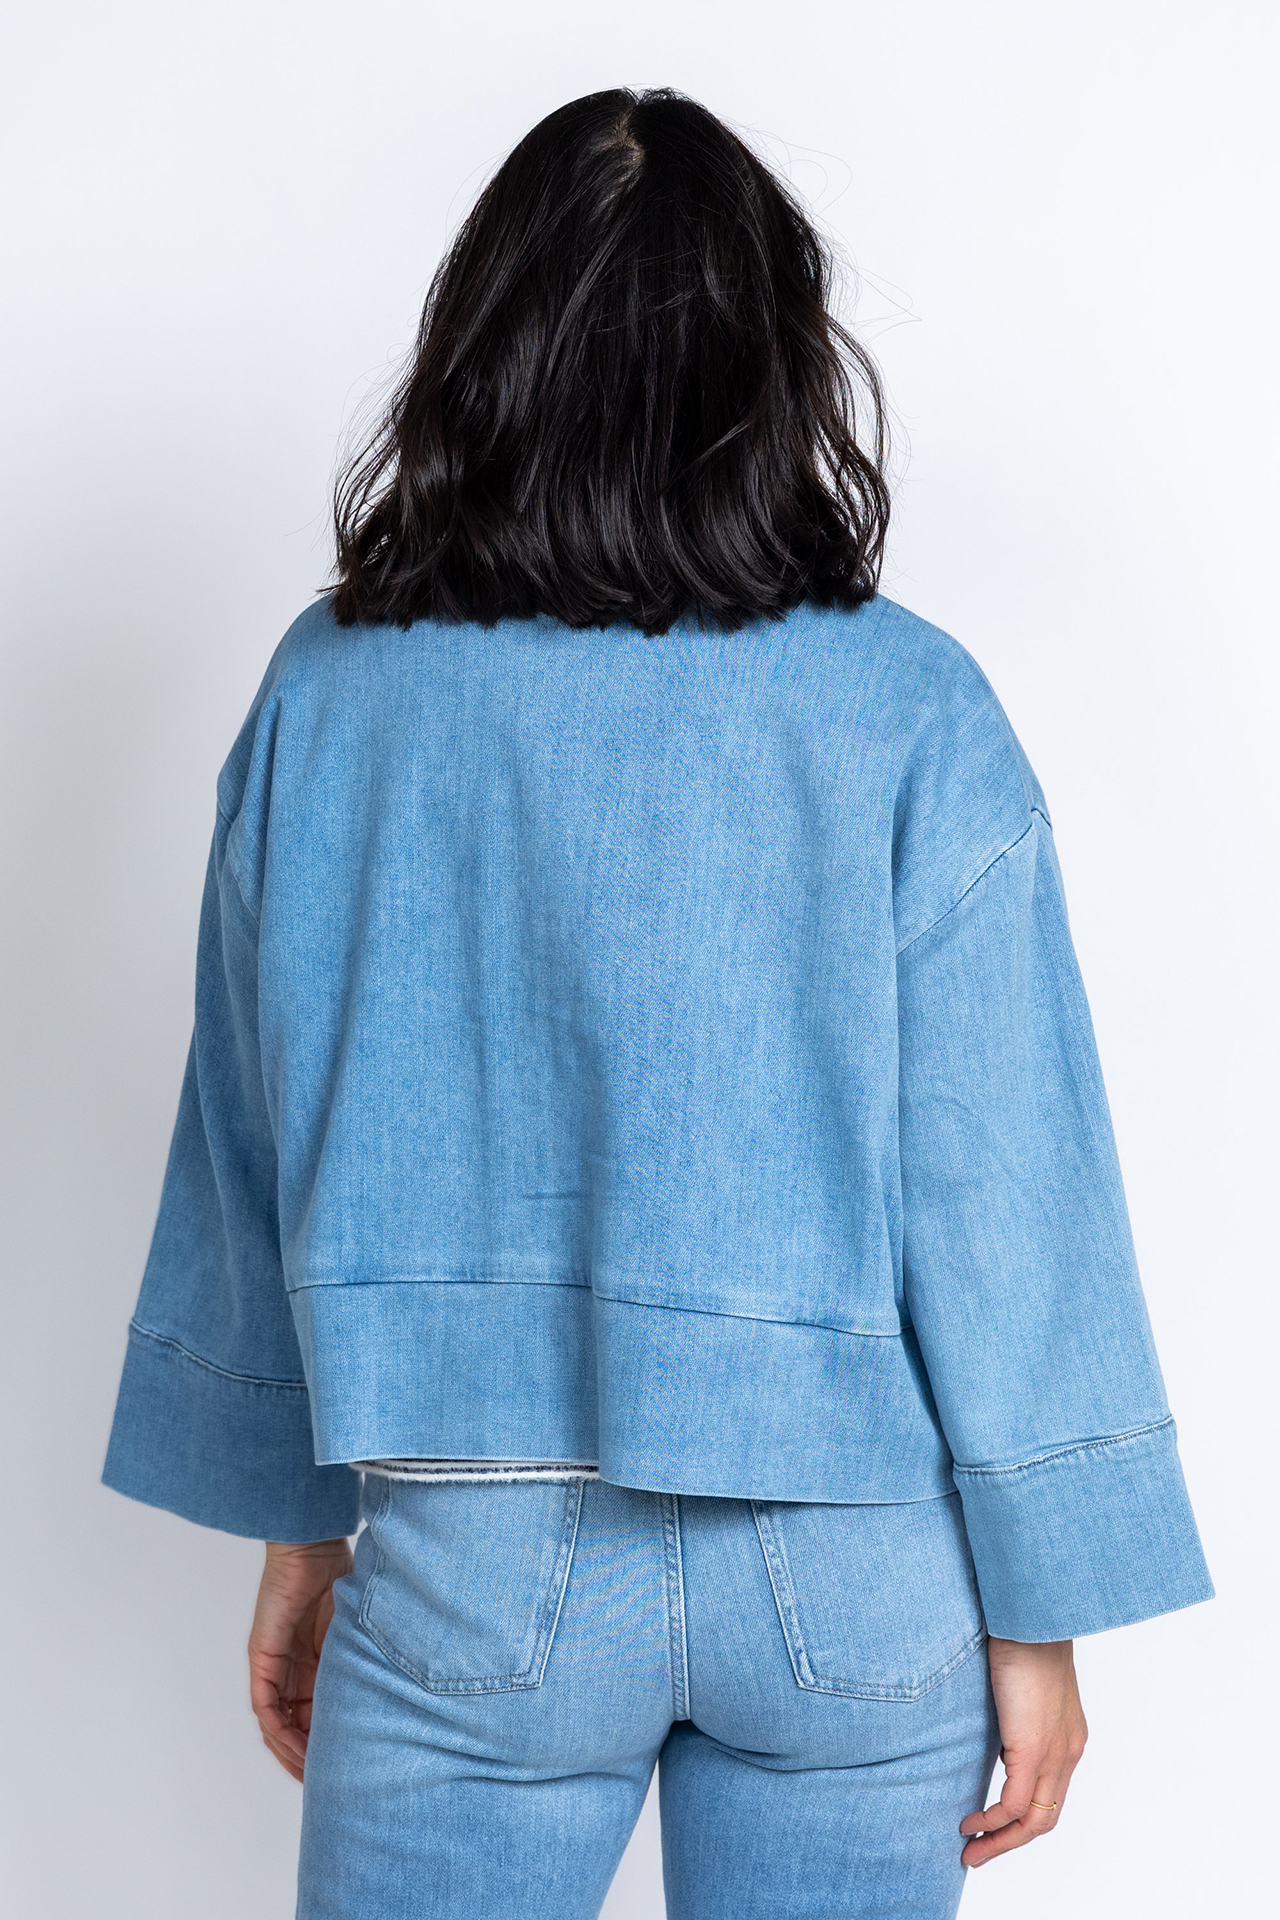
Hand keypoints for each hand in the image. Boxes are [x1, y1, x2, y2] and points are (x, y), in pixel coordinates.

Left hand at [248, 1537, 352, 1782]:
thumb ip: (360, 1662)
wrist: (312, 1548)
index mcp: (315, 1665)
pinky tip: (297, 1750)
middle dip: (309, 1759)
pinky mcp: (263, 1660)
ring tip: (312, 1777)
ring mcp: (275, 1667)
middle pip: (296, 1727)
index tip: (349, 1766)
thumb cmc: (338, 1577)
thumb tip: (392, 1692)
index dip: (328, 1743)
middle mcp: (292, 1671)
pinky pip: (267, 1708)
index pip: (316, 1716)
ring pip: (278, 1725)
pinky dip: (280, 1733)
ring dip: (292, 1754)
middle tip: (328, 1785)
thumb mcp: (355, 1633)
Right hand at [960, 1636, 1087, 1867]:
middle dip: (1010, 1842)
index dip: (1022, 1818)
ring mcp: (1053, 1755)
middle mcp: (1067, 1754)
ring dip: (1000, 1841)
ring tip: (970, 1848)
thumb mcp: (1023, 1689)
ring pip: (1033, 1821)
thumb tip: (999, 1737)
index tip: (992, 1825)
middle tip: (977, 1851)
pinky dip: (993, 1821)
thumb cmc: (1024, 1640)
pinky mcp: (1032, 1750)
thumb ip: (1017, 1717)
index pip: (1050, 1795)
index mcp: (1069, 1739)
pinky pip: (1014, 1805)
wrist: (1033, 1618)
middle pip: (1044, 1818)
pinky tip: (972, 1822)